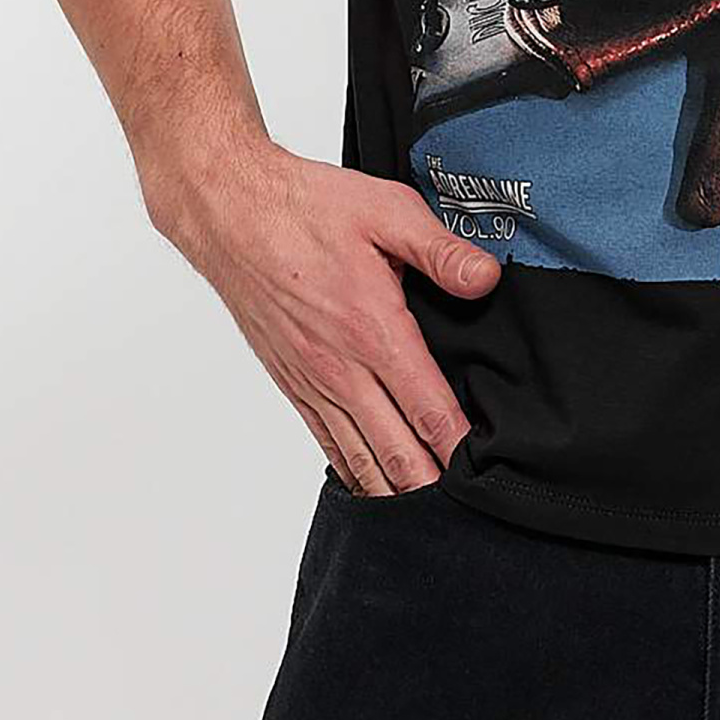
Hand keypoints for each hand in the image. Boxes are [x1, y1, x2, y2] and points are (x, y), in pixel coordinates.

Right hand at [143, 134, 501, 494]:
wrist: (233, 214)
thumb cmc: (307, 207)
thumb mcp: (387, 211)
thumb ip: (440, 251)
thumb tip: (486, 279)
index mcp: (373, 328)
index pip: (426, 407)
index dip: (458, 446)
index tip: (485, 470)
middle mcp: (341, 367)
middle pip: (395, 451)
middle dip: (431, 484)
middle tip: (466, 506)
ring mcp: (312, 380)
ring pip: (360, 458)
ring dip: (393, 488)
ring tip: (428, 513)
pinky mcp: (291, 380)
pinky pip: (327, 441)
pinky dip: (354, 470)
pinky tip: (372, 483)